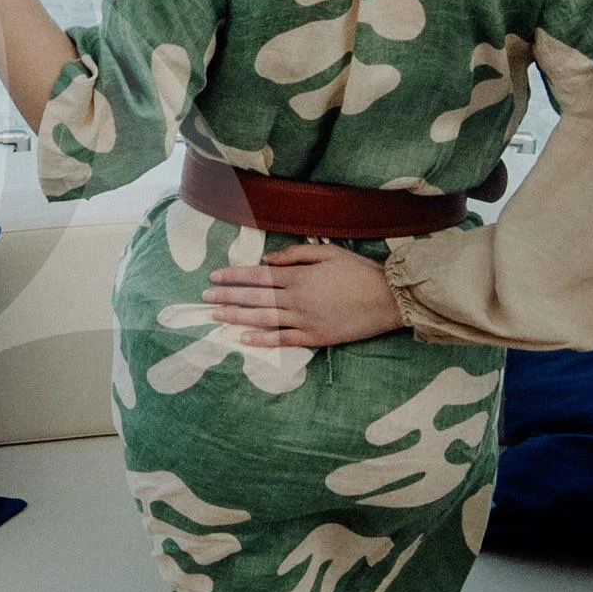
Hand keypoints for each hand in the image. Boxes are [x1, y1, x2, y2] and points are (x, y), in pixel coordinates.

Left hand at [200, 241, 408, 347]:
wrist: (388, 298)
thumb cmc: (359, 272)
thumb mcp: (328, 252)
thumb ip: (295, 255)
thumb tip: (267, 260)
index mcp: (299, 276)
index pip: (258, 275)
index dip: (234, 276)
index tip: (214, 276)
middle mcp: (297, 298)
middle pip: (254, 297)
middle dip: (227, 296)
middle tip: (204, 297)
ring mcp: (304, 320)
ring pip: (263, 318)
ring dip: (237, 316)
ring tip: (215, 316)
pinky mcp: (314, 337)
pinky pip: (282, 339)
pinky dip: (261, 339)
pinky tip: (242, 338)